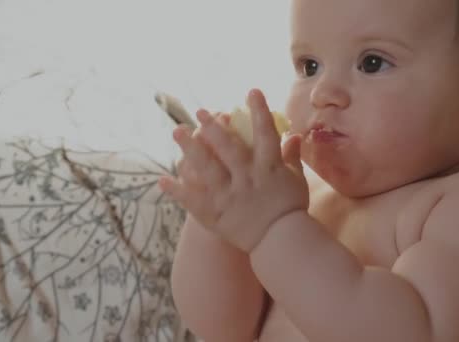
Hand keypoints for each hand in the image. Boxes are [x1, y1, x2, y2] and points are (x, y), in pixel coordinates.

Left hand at [159, 89, 308, 251]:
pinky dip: (177, 191)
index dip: (259, 111)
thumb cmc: (290, 208)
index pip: (265, 134)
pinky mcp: (216, 214)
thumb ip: (292, 157)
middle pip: (227, 148)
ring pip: (206, 169)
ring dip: (190, 149)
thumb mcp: (296, 180)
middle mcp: (247, 179)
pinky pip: (193, 201)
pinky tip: (162, 180)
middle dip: (213, 127)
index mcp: (269, 169)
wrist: (280, 242)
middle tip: (200, 111)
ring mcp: (229, 197)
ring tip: (177, 131)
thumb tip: (294, 135)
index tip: (251, 91)